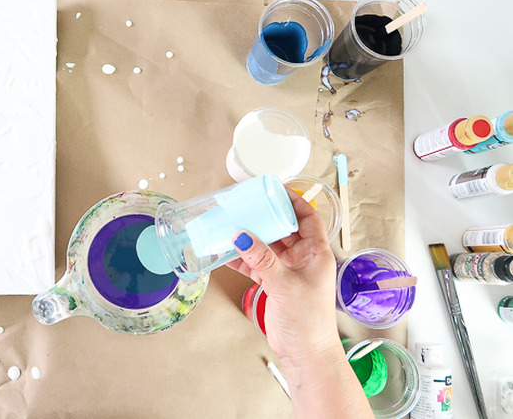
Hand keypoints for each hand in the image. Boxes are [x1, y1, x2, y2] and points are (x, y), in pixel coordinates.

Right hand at [226, 187, 340, 366]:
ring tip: (231, 226)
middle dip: (265, 218)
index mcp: (316, 254)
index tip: (275, 190)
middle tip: (245, 206)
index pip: (308, 218)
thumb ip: (262, 259)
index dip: (294, 202)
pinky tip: (227, 253)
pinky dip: (243, 259)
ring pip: (267, 247)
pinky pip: (257, 265)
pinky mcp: (275, 284)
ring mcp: (288, 271)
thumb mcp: (285, 285)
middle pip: (284, 229)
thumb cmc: (308, 321)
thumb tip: (241, 236)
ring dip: (250, 239)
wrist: (305, 353)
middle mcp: (303, 259)